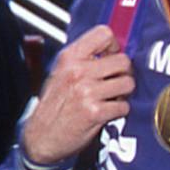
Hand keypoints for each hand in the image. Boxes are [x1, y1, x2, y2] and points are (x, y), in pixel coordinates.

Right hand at [21, 25, 133, 163]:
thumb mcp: (61, 72)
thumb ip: (83, 58)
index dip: (114, 45)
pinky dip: (119, 110)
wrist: (41, 136)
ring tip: (111, 97)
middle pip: (123, 60)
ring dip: (124, 92)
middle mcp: (78, 72)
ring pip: (128, 83)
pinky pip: (124, 106)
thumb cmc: (53, 104)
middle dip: (123, 72)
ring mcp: (86, 92)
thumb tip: (113, 49)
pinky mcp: (95, 112)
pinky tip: (107, 111)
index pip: (104, 34)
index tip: (112, 56)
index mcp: (69, 58)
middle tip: (115, 81)